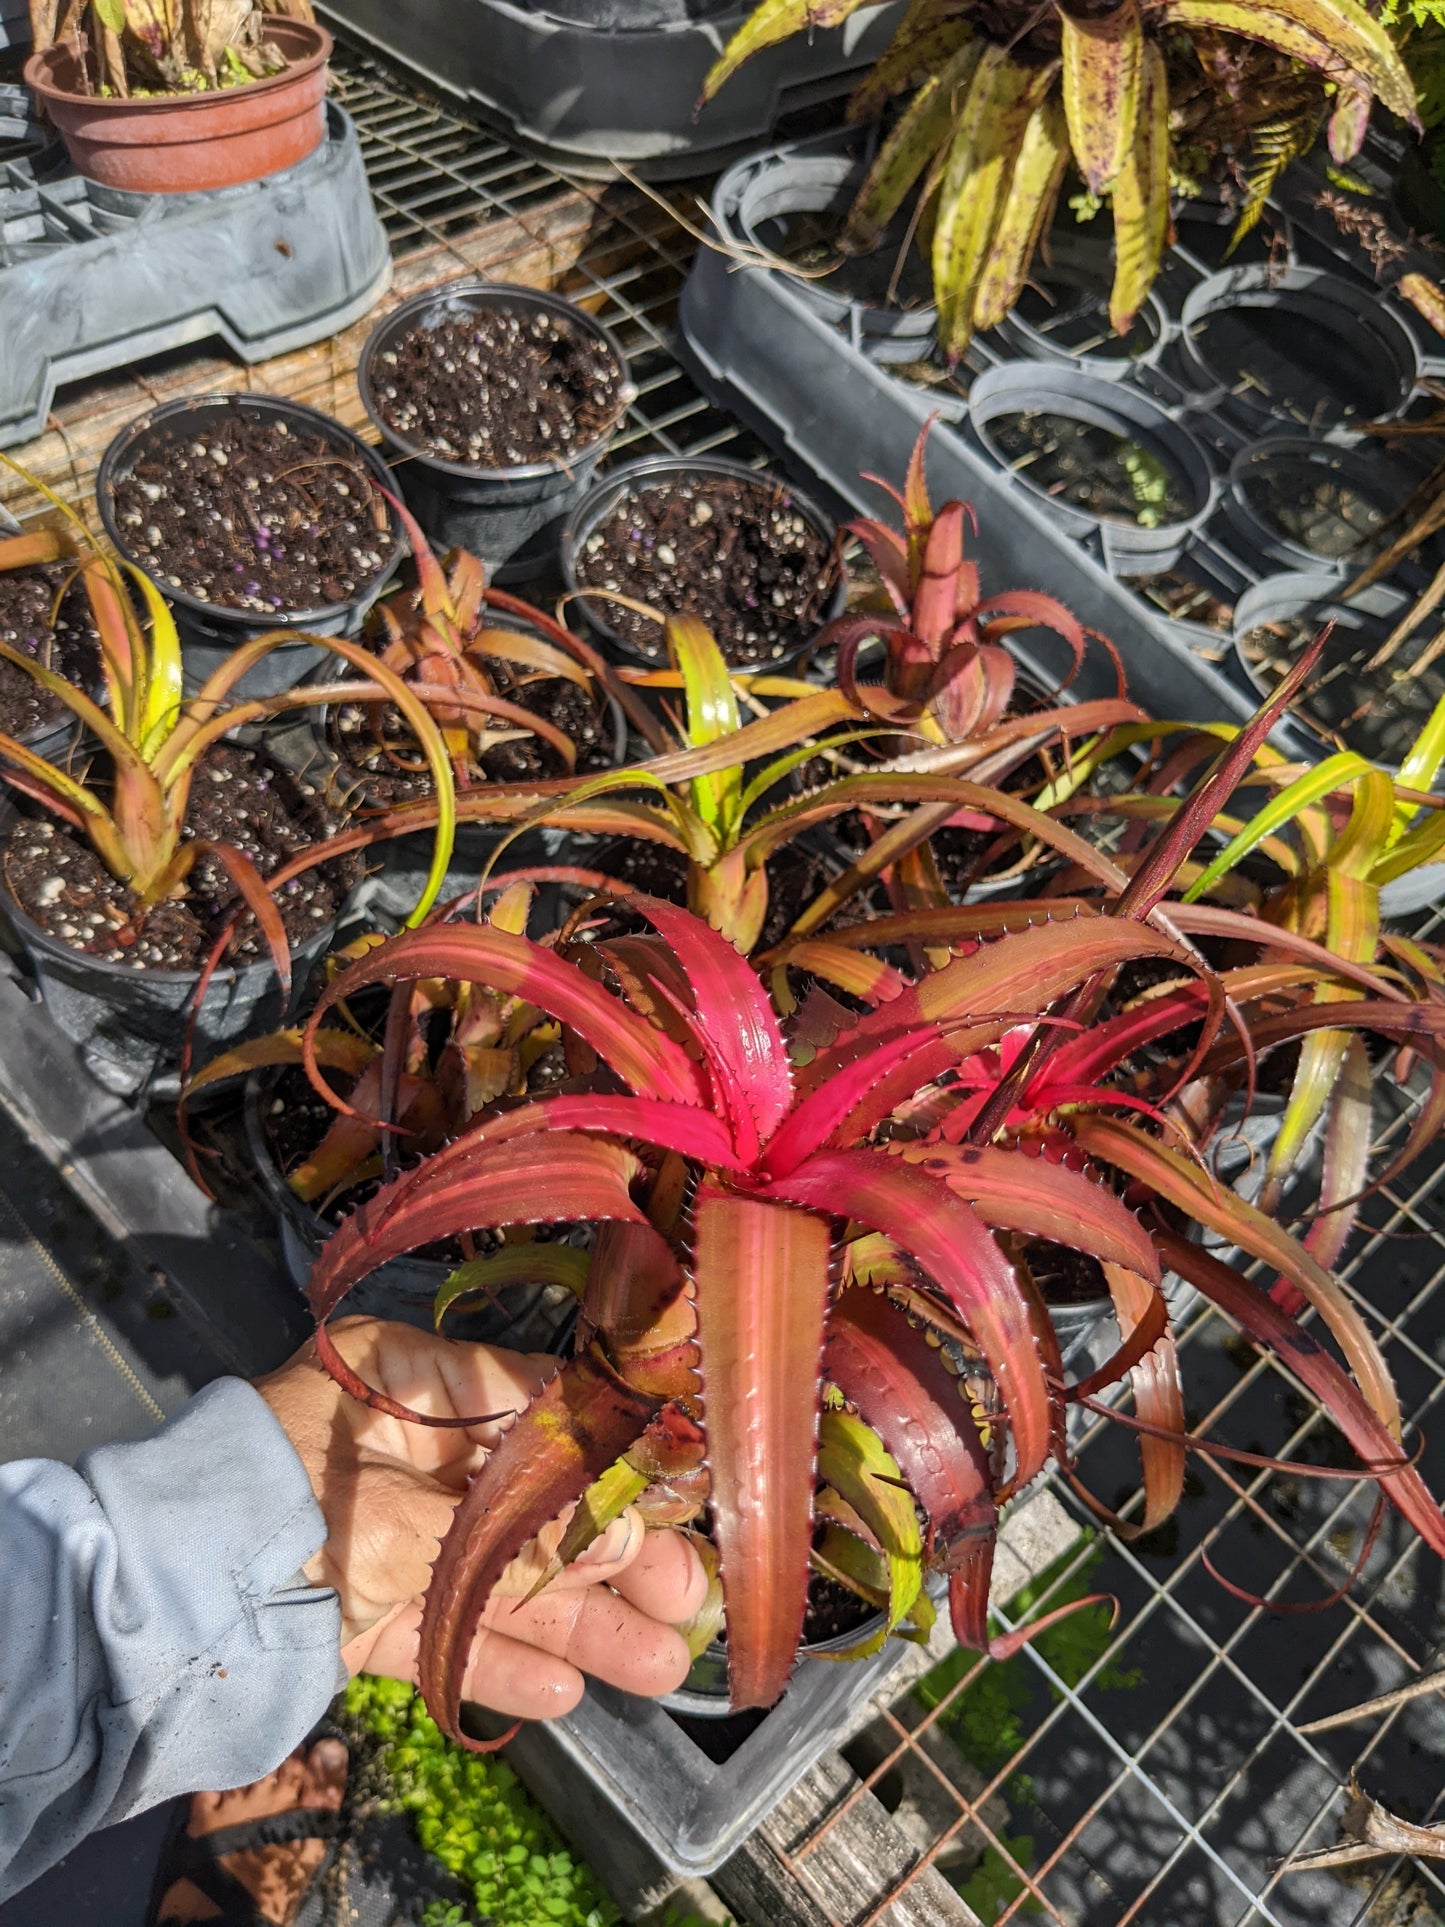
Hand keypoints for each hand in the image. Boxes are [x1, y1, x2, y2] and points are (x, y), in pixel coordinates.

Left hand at [255, 1317, 705, 1719]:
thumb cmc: (288, 1517)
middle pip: (526, 1500)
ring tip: (654, 1664)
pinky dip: (499, 1656)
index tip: (682, 1495)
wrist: (157, 1610)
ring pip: (496, 1571)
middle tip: (684, 1600)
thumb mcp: (414, 1520)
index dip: (612, 1457)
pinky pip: (446, 1624)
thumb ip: (523, 1537)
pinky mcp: (360, 1602)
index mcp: (405, 1379)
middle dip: (607, 1558)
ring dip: (575, 1620)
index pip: (534, 1406)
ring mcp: (382, 1525)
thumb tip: (633, 1541)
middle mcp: (402, 1444)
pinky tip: (566, 1691)